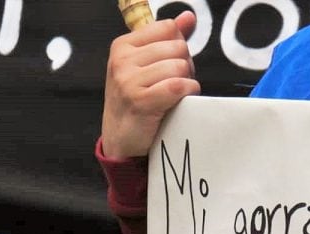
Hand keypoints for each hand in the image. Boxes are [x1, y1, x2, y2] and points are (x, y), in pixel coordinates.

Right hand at [101, 11, 199, 159]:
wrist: (121, 140)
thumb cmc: (137, 102)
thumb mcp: (146, 67)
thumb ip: (167, 40)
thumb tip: (188, 17)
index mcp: (123, 46)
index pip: (167, 28)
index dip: (178, 46)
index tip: (171, 65)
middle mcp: (122, 60)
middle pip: (177, 47)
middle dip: (185, 66)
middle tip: (175, 84)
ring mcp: (129, 81)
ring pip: (180, 66)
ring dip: (187, 81)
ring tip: (175, 95)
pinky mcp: (142, 101)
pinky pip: (179, 86)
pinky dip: (188, 93)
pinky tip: (181, 100)